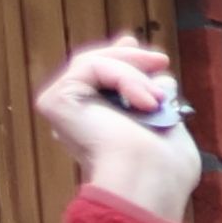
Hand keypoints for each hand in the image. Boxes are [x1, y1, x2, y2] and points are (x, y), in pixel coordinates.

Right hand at [34, 37, 196, 222]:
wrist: (150, 181)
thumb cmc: (166, 168)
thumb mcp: (166, 120)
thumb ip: (153, 94)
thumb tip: (154, 67)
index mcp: (98, 124)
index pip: (101, 78)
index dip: (117, 57)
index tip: (134, 41)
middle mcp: (76, 116)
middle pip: (94, 65)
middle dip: (127, 56)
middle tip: (160, 60)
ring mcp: (63, 108)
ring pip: (94, 63)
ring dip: (135, 75)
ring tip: (159, 100)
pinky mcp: (55, 101)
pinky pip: (91, 67)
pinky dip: (124, 77)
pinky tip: (146, 103)